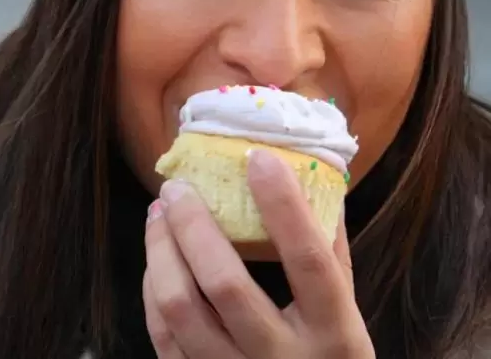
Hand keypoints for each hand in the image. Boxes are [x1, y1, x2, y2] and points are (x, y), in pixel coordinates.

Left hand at [142, 149, 374, 357]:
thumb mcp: (345, 315)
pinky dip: (153, 287)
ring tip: (158, 214)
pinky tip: (156, 260)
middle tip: (177, 188)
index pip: (309, 261)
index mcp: (334, 333)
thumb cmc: (328, 358)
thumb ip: (329, 250)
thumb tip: (316, 174)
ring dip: (161, 252)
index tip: (258, 158)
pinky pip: (162, 333)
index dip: (283, 207)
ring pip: (180, 308)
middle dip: (193, 227)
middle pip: (225, 285)